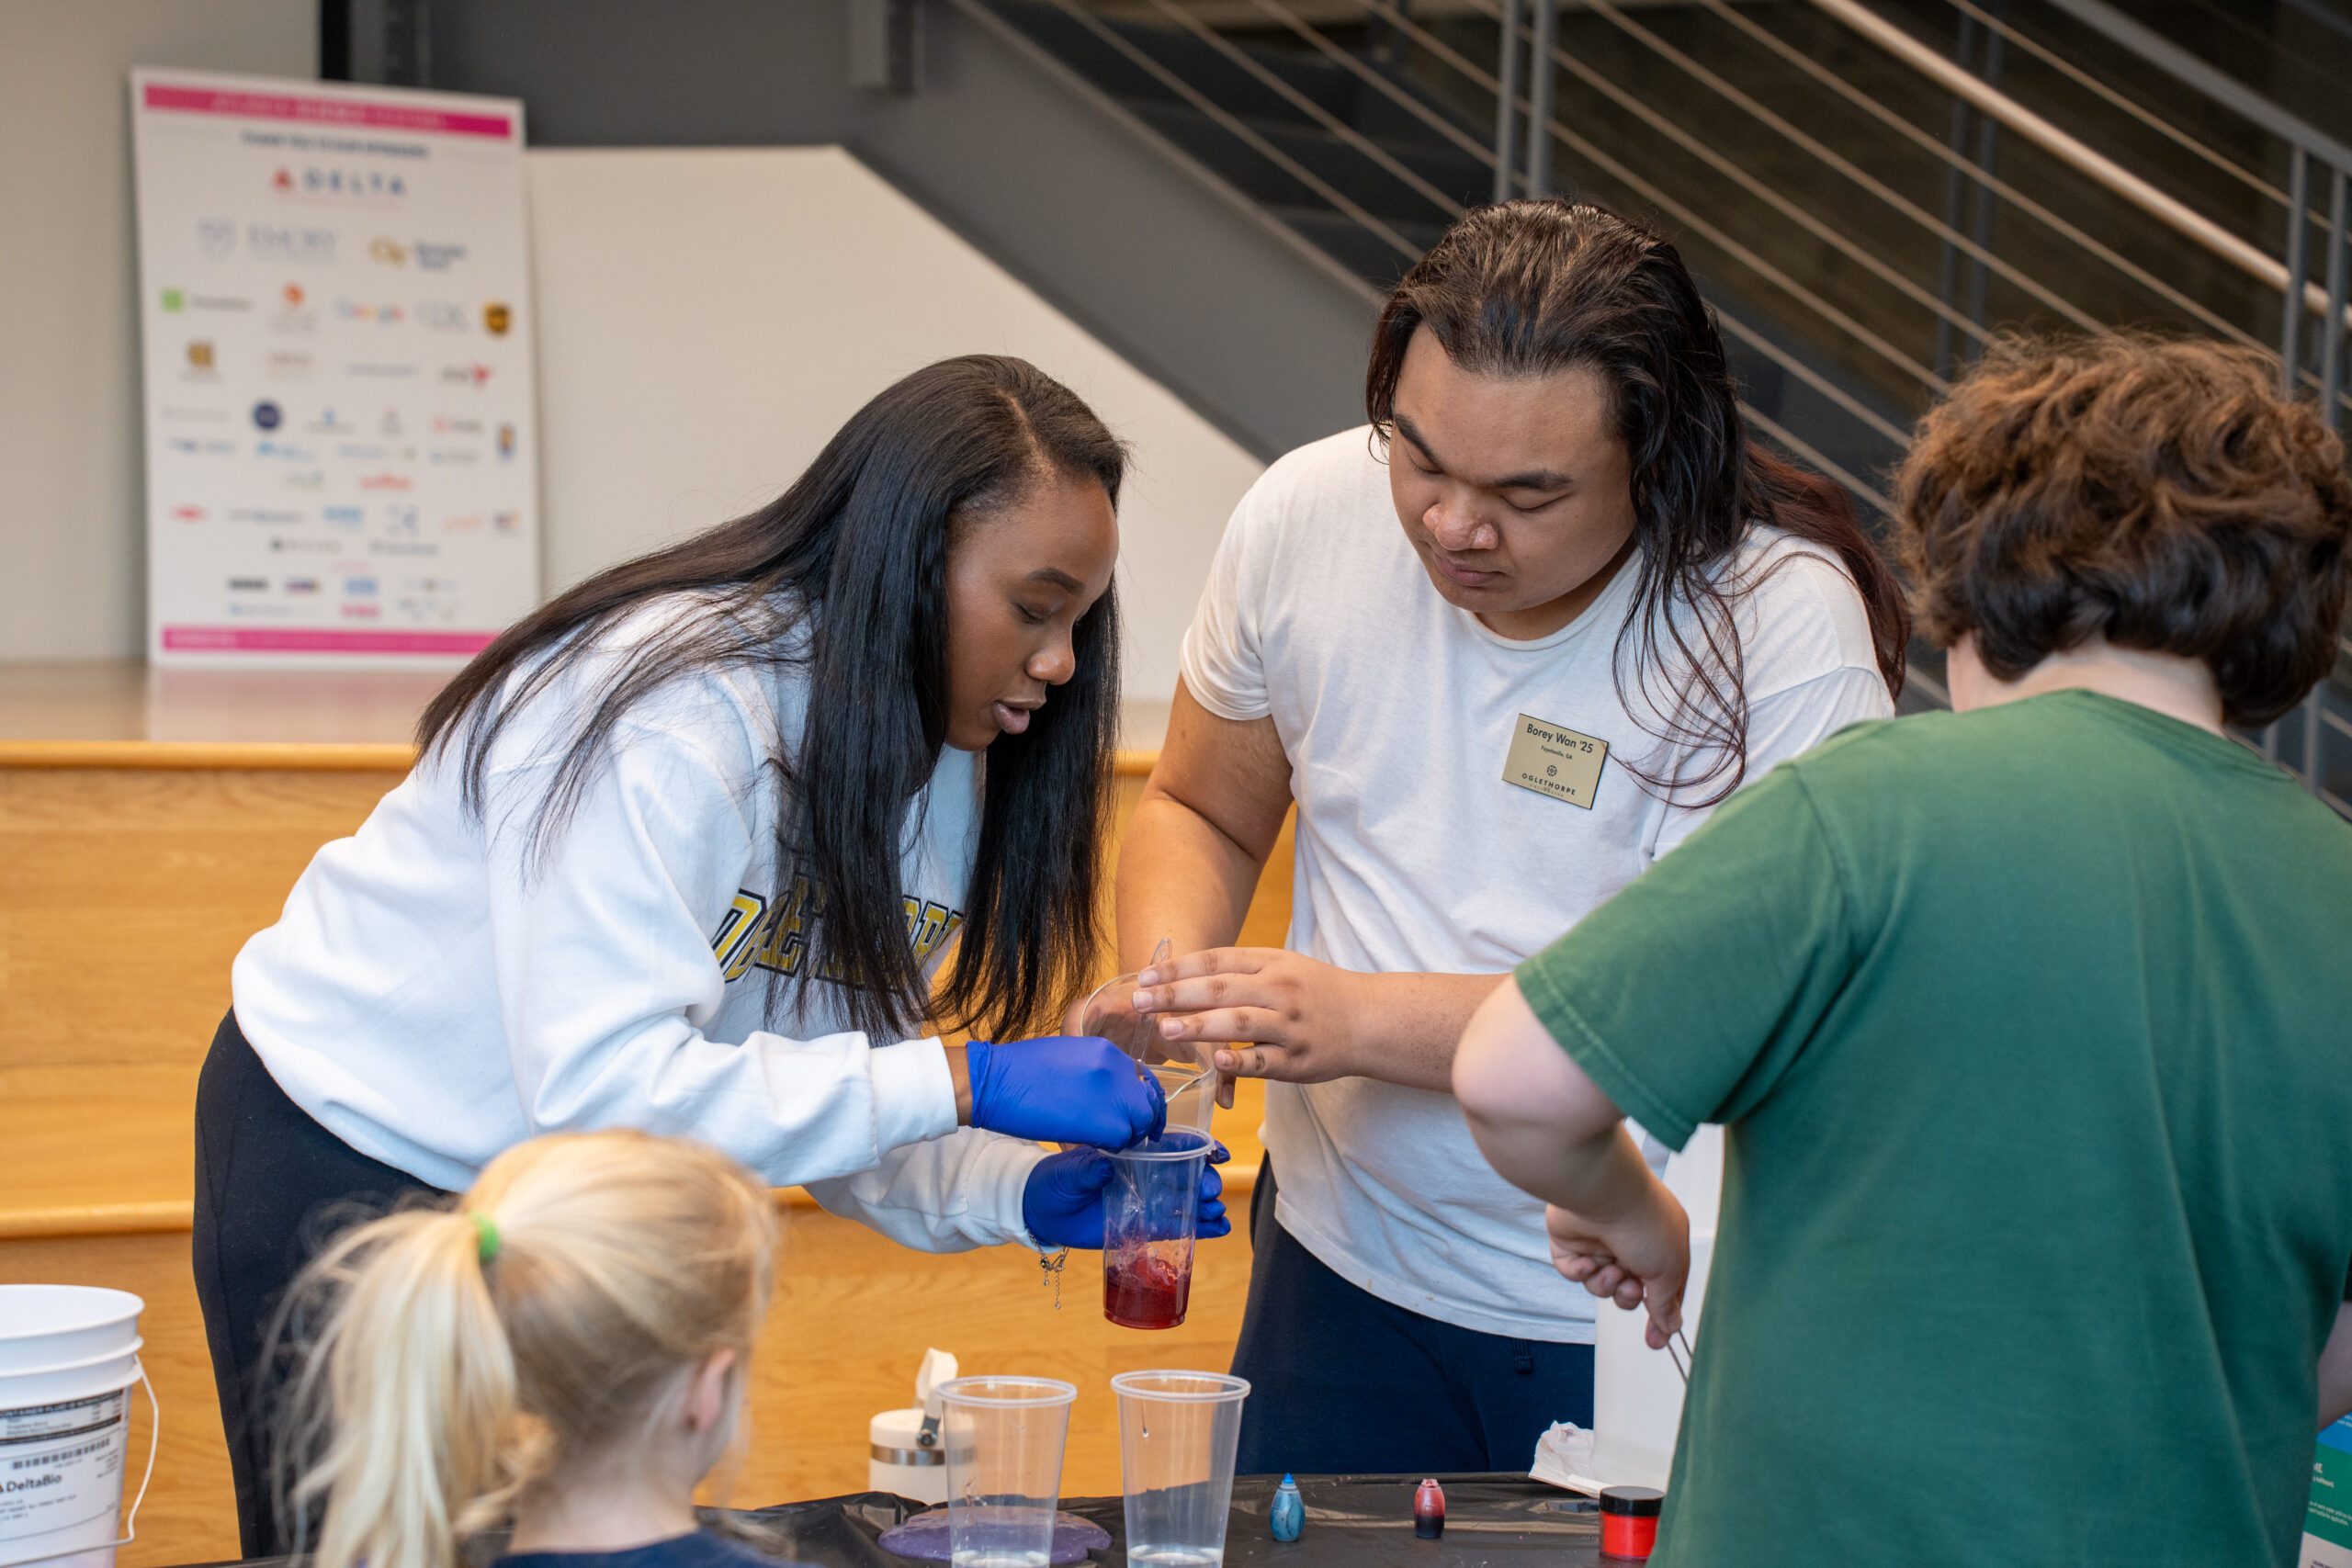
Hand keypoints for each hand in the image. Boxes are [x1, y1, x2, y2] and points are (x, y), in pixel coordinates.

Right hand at [966, 1036, 1165, 1148]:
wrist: (995, 1081)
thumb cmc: (1019, 1069)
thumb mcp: (1067, 1054)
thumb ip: (1095, 1068)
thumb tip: (1107, 1087)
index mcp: (1107, 1050)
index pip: (1140, 1077)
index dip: (1138, 1097)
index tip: (1131, 1111)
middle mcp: (1117, 1068)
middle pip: (1148, 1100)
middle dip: (1141, 1118)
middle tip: (1125, 1131)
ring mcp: (1114, 1094)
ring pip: (1140, 1121)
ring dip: (1127, 1133)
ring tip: (1103, 1137)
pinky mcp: (1105, 1122)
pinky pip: (1122, 1139)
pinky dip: (1111, 1145)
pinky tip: (1091, 1142)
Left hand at [1020, 1142, 1232, 1249]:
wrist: (1041, 1211)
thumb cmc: (1054, 1181)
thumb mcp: (1068, 1172)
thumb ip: (1087, 1170)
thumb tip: (1106, 1167)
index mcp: (1133, 1152)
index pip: (1172, 1146)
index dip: (1198, 1148)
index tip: (1217, 1153)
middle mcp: (1146, 1175)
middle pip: (1185, 1175)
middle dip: (1204, 1180)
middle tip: (1211, 1190)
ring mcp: (1148, 1201)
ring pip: (1186, 1201)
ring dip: (1206, 1205)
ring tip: (1218, 1213)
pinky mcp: (1145, 1227)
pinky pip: (1176, 1227)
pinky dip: (1200, 1228)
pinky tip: (1220, 1229)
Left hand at [1132, 948, 1368, 1106]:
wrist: (1369, 1020)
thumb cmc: (1316, 992)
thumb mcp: (1283, 967)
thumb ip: (1239, 971)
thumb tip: (1182, 977)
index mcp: (1272, 962)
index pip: (1217, 960)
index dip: (1178, 968)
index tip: (1144, 976)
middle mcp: (1280, 989)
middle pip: (1221, 989)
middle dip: (1176, 995)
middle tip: (1139, 1001)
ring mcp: (1290, 1025)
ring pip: (1240, 1023)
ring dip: (1200, 1026)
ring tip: (1165, 1028)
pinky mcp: (1298, 1060)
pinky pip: (1265, 1061)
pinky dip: (1240, 1061)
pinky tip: (1215, 1060)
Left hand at [1545, 1183, 1690, 1348]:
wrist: (1601, 1192)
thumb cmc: (1643, 1222)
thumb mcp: (1668, 1270)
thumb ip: (1666, 1302)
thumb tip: (1671, 1326)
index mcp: (1661, 1241)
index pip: (1664, 1286)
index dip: (1661, 1314)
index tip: (1656, 1341)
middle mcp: (1630, 1240)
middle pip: (1629, 1290)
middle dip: (1628, 1297)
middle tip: (1630, 1288)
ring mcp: (1600, 1240)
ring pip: (1601, 1284)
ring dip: (1606, 1284)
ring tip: (1611, 1269)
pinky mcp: (1571, 1241)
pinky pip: (1575, 1272)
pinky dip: (1581, 1273)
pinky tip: (1588, 1260)